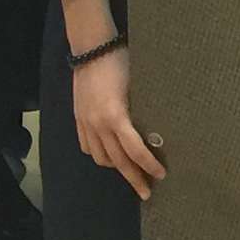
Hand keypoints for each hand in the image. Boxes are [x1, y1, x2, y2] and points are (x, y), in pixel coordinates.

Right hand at [72, 46, 162, 199]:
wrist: (91, 47)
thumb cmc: (120, 61)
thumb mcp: (138, 84)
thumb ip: (142, 109)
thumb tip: (158, 130)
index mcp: (116, 116)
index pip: (135, 150)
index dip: (149, 165)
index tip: (161, 175)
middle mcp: (98, 125)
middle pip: (118, 161)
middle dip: (134, 178)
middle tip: (147, 192)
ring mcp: (86, 123)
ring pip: (101, 158)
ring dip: (117, 167)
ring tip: (131, 171)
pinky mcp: (78, 120)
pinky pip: (88, 147)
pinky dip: (100, 155)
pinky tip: (110, 154)